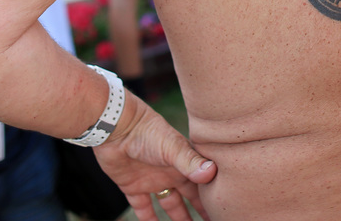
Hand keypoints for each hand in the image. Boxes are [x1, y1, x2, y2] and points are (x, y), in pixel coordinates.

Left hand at [94, 94, 215, 220]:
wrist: (116, 127)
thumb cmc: (148, 131)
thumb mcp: (173, 147)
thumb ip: (190, 161)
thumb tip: (211, 174)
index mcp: (183, 163)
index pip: (202, 184)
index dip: (211, 196)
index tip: (223, 208)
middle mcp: (170, 173)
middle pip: (189, 196)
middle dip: (199, 209)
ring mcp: (152, 181)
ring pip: (169, 204)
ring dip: (178, 218)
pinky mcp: (133, 187)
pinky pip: (143, 209)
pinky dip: (148, 220)